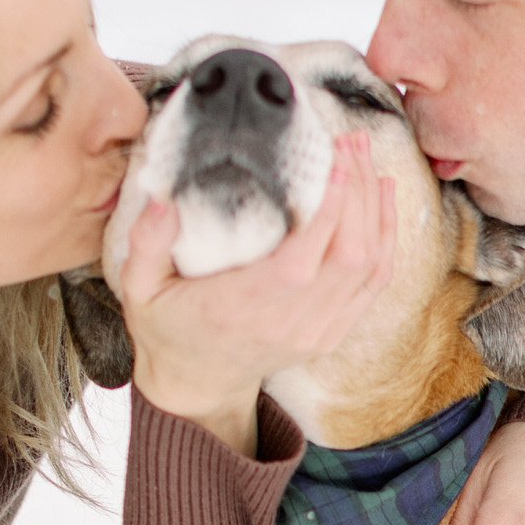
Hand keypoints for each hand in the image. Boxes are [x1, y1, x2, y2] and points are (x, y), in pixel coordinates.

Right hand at [119, 133, 395, 452]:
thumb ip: (145, 243)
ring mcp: (316, 330)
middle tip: (350, 141)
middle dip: (357, 190)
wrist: (196, 383)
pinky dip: (387, 237)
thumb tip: (161, 198)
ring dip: (373, 205)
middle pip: (347, 253)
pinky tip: (383, 196)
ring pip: (367, 263)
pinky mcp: (332, 332)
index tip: (334, 159)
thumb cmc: (165, 327)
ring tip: (364, 155)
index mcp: (240, 307)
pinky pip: (374, 282)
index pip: (300, 259)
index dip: (328, 209)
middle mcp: (287, 322)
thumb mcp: (138, 288)